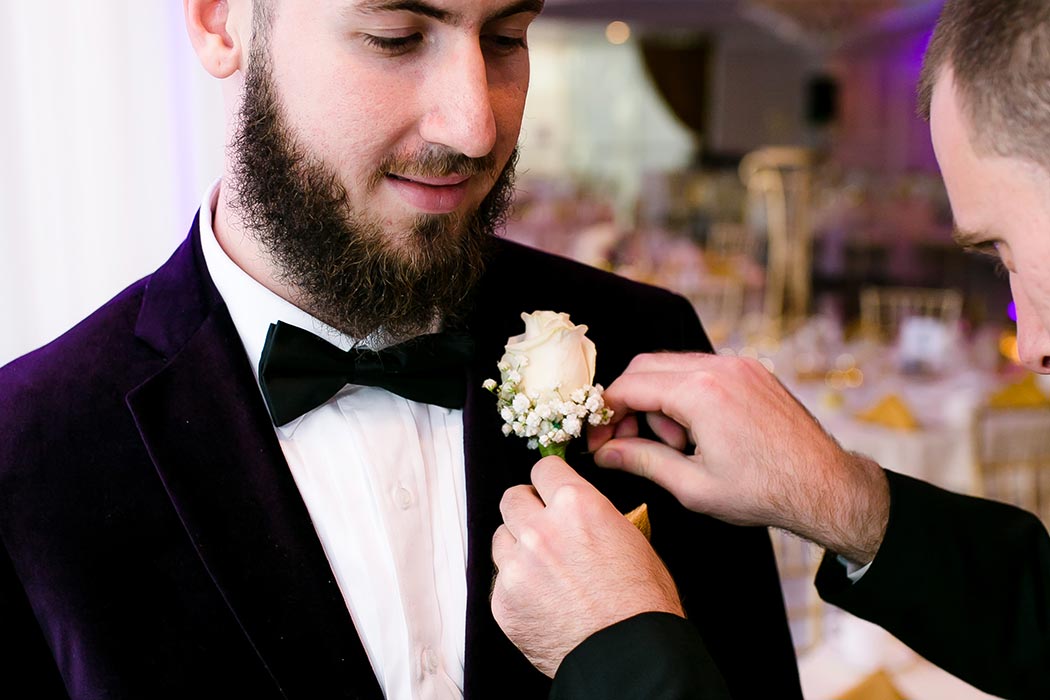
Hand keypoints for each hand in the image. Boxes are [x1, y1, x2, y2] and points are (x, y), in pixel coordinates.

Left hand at [491, 457, 683, 677]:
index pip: (543, 469)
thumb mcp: (632, 539)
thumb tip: (585, 514)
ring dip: (518, 546)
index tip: (549, 489)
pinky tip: (541, 599)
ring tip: (543, 567)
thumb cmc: (641, 602)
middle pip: (513, 498)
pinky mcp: (502, 600)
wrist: (628, 655)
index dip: (548, 480)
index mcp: (576, 505)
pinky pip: (501, 579)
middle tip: (542, 526)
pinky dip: (516, 585)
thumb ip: (597, 517)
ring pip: (501, 537)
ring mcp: (517, 565)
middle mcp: (540, 529)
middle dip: (527, 508)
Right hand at [587, 353, 888, 562]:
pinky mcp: (753, 371)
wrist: (826, 487)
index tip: (598, 439)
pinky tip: (698, 432)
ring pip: (673, 367)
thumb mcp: (693, 485)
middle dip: (630, 403)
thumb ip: (642, 461)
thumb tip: (604, 453)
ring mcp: (739, 365)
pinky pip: (702, 370)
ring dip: (660, 401)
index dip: (605, 414)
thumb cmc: (764, 492)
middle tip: (630, 441)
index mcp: (700, 393)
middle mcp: (718, 367)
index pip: (629, 387)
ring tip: (679, 445)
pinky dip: (686, 395)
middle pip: (645, 367)